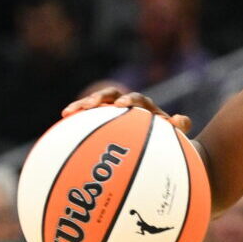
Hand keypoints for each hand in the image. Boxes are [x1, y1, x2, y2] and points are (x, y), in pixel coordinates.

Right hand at [62, 87, 193, 138]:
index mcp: (146, 108)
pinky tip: (61, 125)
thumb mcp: (177, 137)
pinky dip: (77, 120)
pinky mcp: (103, 120)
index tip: (121, 106)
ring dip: (82, 106)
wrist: (161, 145)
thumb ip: (180, 128)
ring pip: (96, 105)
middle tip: (90, 105)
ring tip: (67, 112)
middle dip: (100, 98)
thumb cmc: (169, 142)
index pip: (138, 99)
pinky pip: (88, 119)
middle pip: (112, 95)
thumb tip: (181, 120)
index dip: (129, 100)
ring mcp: (113, 112)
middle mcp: (128, 106)